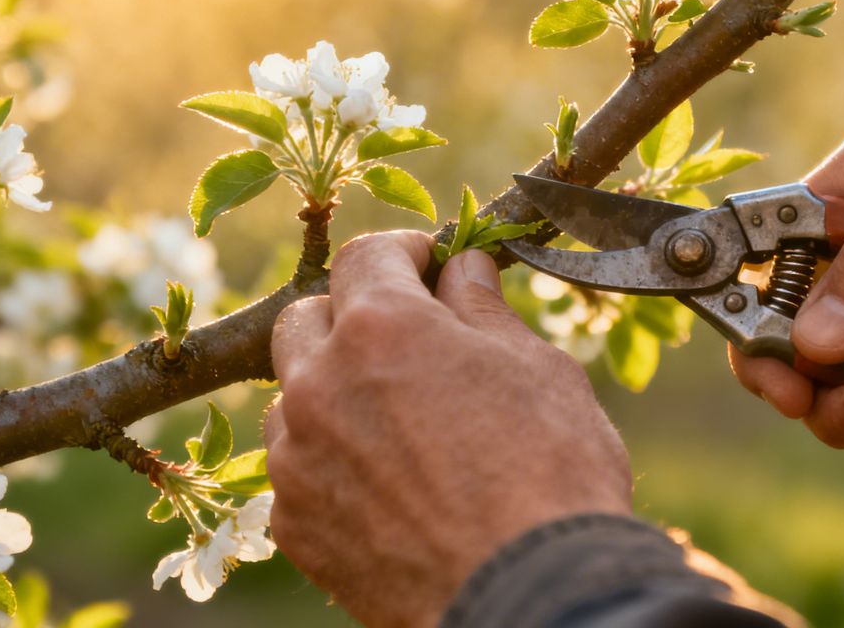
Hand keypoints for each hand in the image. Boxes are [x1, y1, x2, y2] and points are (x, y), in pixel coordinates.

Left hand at [263, 232, 631, 626]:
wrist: (529, 596)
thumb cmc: (550, 472)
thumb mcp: (538, 369)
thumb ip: (484, 309)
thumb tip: (463, 269)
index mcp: (383, 327)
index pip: (365, 255)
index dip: (402, 251)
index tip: (427, 263)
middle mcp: (320, 383)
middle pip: (307, 318)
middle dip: (353, 314)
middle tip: (408, 337)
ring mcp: (297, 458)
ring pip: (292, 395)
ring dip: (332, 389)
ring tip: (395, 417)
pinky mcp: (294, 524)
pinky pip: (295, 468)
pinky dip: (329, 458)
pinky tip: (384, 480)